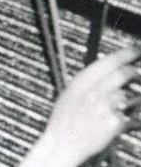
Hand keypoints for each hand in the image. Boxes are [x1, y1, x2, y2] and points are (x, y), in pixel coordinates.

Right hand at [20, 46, 140, 166]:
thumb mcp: (67, 95)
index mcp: (79, 84)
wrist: (62, 145)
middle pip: (122, 74)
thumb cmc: (62, 122)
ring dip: (124, 99)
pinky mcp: (115, 122)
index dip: (124, 54)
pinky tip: (110, 121)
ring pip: (126, 95)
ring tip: (112, 107)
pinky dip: (122, 116)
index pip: (107, 62)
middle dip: (132, 72)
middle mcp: (93, 93)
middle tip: (135, 72)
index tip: (134, 50)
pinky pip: (126, 114)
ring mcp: (105, 107)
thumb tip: (103, 70)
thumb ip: (84, 82)